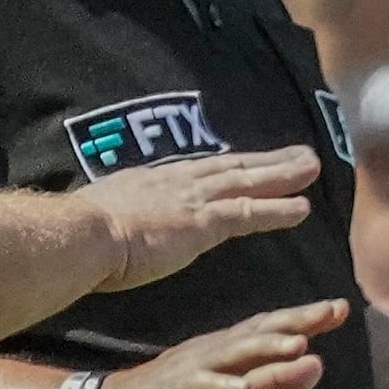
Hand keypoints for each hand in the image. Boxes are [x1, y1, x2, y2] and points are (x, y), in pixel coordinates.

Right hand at [83, 148, 319, 291]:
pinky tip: (303, 209)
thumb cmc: (76, 234)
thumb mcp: (97, 214)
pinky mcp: (202, 222)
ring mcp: (191, 199)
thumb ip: (113, 216)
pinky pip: (249, 213)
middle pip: (231, 166)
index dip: (228, 165)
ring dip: (283, 175)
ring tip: (313, 168)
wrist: (78, 235)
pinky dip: (278, 210)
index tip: (249, 160)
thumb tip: (105, 224)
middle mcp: (174, 182)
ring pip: (248, 182)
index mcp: (149, 181)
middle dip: (267, 160)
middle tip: (299, 153)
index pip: (198, 170)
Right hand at [87, 297, 340, 388]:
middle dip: (295, 321)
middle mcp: (210, 353)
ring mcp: (189, 371)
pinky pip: (197, 388)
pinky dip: (219, 387)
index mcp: (226, 352)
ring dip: (264, 348)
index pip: (270, 330)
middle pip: (256, 332)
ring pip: (230, 354)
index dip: (305, 319)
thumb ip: (273, 384)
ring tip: (298, 345)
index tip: (342, 307)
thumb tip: (319, 364)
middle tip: (332, 309)